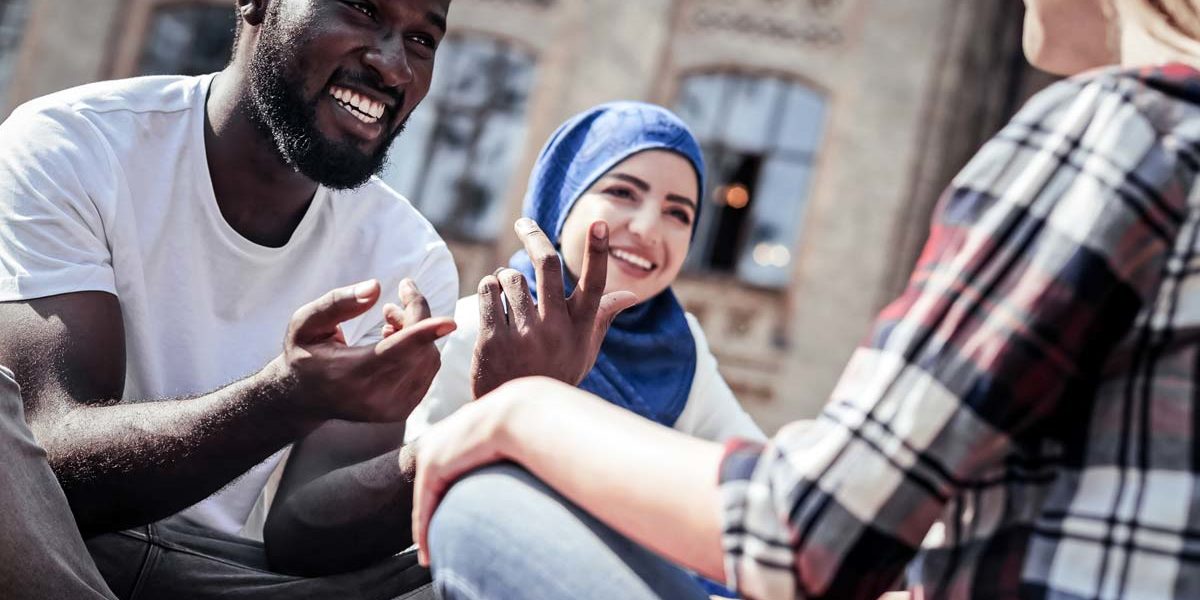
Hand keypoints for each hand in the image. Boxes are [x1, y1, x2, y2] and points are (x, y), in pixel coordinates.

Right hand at [276, 278, 455, 422]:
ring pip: (427, 360)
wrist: (302, 398)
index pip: (394, 352)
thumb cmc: (304, 352)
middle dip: (414, 317)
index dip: (424, 334)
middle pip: (417, 350)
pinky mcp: (401, 411)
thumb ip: (337, 303)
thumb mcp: (306, 322)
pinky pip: (427, 371)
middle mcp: (373, 397)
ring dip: (418, 332)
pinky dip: (420, 350)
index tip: (450, 321)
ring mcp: (391, 409)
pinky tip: (393, 341)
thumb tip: (376, 287)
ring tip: (389, 320)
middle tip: (391, 304)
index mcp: (348, 375)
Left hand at [410, 378, 562, 565]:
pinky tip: (428, 551)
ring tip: (430, 556)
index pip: (449, 469)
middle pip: (433, 484)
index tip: (454, 519)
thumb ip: (512, 458)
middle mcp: (443, 436)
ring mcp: (434, 448)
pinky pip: (425, 504)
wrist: (524, 414)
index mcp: (463, 429)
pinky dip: (425, 529)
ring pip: (426, 498)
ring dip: (427, 529)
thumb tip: (530, 476)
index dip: (449, 497)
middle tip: (433, 545)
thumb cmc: (534, 428)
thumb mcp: (517, 441)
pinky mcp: (432, 464)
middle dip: (432, 515)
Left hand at [469, 218, 637, 397]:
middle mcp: (555, 329)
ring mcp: (523, 334)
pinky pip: (487, 291)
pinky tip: (492, 299)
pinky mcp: (493, 339)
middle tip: (524, 222)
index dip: (597, 252)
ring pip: (511, 276)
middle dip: (533, 236)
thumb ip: (602, 317)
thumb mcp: (584, 350)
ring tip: (506, 288)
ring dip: (505, 275)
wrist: (516, 414)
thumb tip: (630, 294)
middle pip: (547, 265)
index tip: (599, 223)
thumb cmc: (555, 373)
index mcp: (580, 329)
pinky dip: (488, 288)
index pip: (594, 284)